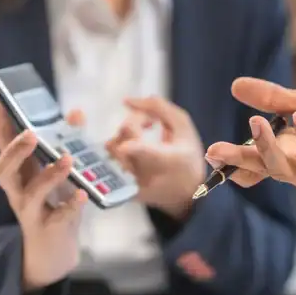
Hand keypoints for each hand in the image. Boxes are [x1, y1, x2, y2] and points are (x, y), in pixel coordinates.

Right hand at [0, 88, 87, 292]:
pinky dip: (69, 206)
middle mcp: (18, 191)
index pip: (3, 141)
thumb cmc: (55, 205)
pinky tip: (82, 195)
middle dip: (14, 151)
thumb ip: (67, 142)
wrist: (54, 252)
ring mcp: (31, 212)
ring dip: (48, 176)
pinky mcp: (48, 229)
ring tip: (67, 160)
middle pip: (3, 169)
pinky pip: (58, 218)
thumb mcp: (61, 173)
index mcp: (20, 172)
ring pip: (30, 194)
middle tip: (31, 134)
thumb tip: (76, 111)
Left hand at [105, 96, 205, 220]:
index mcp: (166, 160)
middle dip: (135, 120)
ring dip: (124, 134)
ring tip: (142, 136)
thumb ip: (159, 108)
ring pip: (112, 147)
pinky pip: (109, 161)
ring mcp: (131, 183)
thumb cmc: (186, 157)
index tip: (126, 146)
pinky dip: (117, 149)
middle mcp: (145, 174)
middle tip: (151, 122)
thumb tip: (127, 101)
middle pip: (125, 137)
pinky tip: (133, 149)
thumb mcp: (184, 127)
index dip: (134, 148)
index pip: (146, 153)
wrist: (185, 193)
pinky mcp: (121, 188)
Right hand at [203, 78, 295, 220]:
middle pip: (262, 168)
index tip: (210, 155)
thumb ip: (272, 98)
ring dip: (268, 148)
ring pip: (285, 169)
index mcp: (287, 155)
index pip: (254, 164)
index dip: (232, 162)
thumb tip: (235, 85)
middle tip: (214, 150)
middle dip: (238, 160)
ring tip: (254, 122)